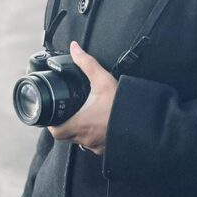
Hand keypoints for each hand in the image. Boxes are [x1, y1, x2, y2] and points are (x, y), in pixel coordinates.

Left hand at [47, 41, 118, 155]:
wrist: (145, 122)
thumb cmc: (122, 104)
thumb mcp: (102, 79)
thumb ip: (86, 63)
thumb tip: (74, 48)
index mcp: (80, 124)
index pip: (56, 131)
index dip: (51, 124)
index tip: (53, 114)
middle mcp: (87, 138)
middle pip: (66, 137)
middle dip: (64, 125)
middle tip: (67, 113)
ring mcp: (97, 146)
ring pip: (80, 142)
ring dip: (78, 131)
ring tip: (82, 117)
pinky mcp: (107, 149)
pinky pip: (94, 145)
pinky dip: (92, 136)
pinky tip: (98, 125)